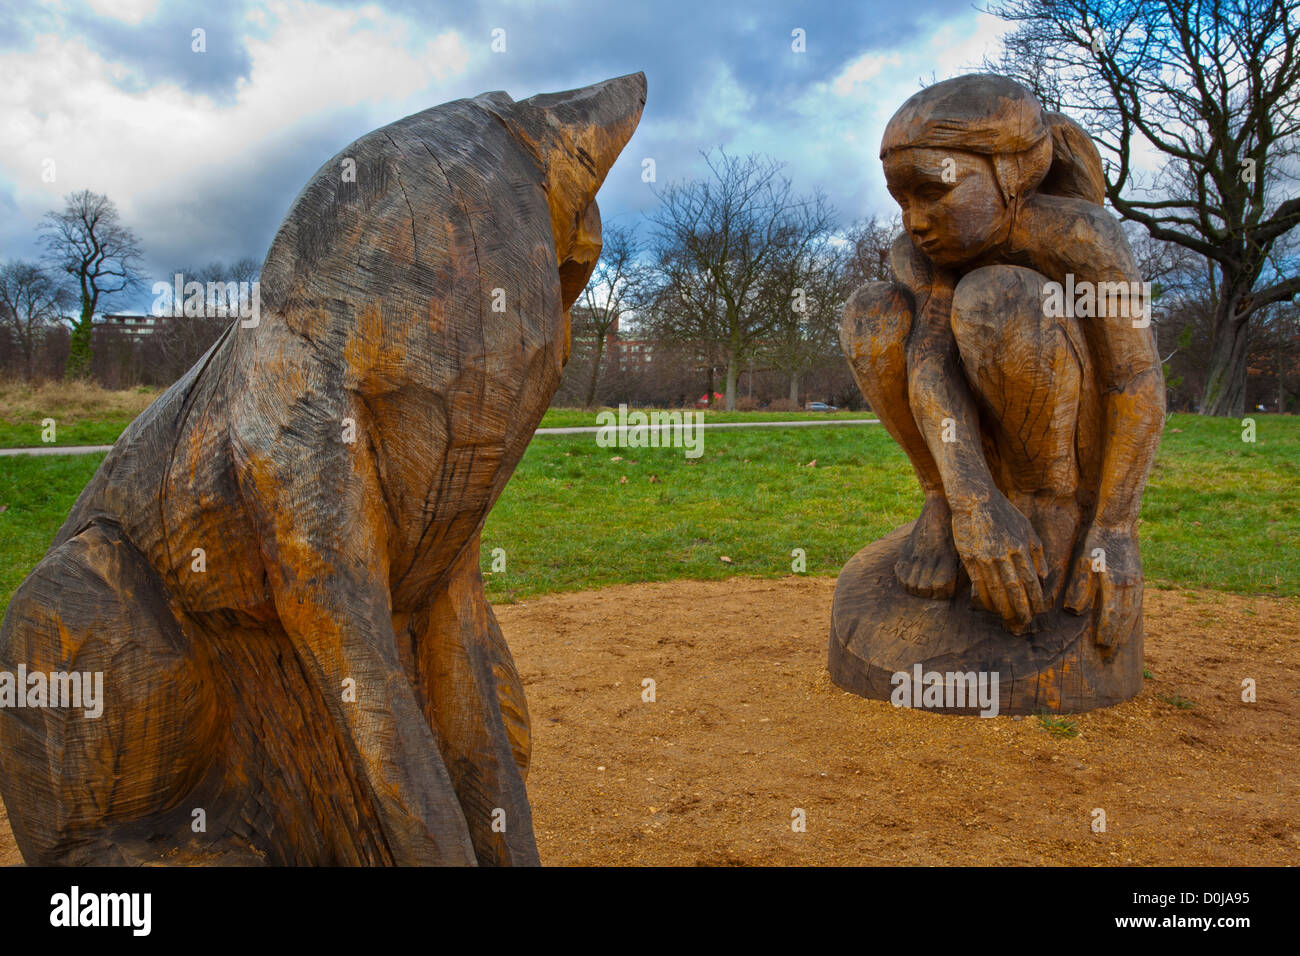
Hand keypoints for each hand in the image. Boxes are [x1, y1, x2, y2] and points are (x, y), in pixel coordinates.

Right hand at [950, 493, 1048, 633]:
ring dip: (1004, 608)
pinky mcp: (969, 558)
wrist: (975, 499)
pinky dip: (985, 598)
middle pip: (1015, 590)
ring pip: (997, 590)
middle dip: (1022, 610)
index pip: (1031, 581)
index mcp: (1021, 547)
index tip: (1038, 612)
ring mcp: (985, 557)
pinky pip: (979, 584)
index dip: (1035, 599)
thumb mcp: (1027, 528)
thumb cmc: (1003, 512)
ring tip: (1008, 620)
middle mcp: (1004, 555)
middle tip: (1025, 623)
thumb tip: (1043, 577)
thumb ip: (1037, 552)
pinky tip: (989, 607)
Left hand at [1064, 525, 1142, 648]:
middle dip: (1118, 637)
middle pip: (1125, 618)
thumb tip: (1075, 610)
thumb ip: (1080, 586)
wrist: (1117, 523)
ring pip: (1133, 612)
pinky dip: (1133, 617)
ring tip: (1120, 643)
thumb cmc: (1095, 541)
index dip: (1107, 632)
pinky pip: (1138, 603)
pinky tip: (1128, 623)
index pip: (1112, 615)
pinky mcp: (1139, 577)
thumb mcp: (1082, 561)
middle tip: (1110, 654)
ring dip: (1127, 629)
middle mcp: (1130, 586)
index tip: (1102, 646)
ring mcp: (1137, 582)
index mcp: (1115, 583)